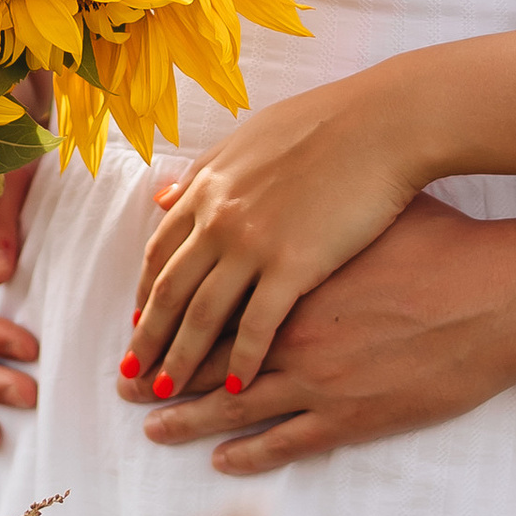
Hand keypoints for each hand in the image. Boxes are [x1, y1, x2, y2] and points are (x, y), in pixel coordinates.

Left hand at [124, 72, 429, 403]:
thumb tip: (163, 196)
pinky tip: (234, 388)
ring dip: (182, 359)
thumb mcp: (251, 137)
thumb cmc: (327, 122)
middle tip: (131, 375)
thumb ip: (204, 171)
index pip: (161, 252)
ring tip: (169, 392)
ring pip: (202, 315)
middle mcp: (220, 218)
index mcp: (209, 187)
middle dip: (148, 338)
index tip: (138, 324)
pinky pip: (257, 325)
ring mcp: (254, 244)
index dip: (146, 294)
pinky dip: (241, 360)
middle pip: (171, 291)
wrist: (384, 123)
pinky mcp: (293, 265)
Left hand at [141, 192, 515, 469]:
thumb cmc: (437, 239)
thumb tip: (279, 194)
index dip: (170, 309)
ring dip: (187, 417)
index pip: (209, 291)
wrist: (495, 293)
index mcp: (285, 268)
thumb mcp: (364, 210)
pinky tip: (222, 461)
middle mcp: (289, 325)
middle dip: (161, 364)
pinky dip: (248, 453)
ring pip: (232, 402)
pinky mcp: (348, 413)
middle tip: (123, 381)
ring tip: (151, 426)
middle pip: (206, 349)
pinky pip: (285, 439)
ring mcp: (316, 374)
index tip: (141, 321)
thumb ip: (303, 205)